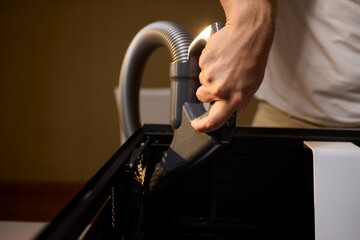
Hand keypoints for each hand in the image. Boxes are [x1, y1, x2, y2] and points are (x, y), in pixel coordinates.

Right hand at [191, 0, 274, 131]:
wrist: (249, 33)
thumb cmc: (254, 58)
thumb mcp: (252, 86)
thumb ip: (239, 101)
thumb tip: (232, 112)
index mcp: (234, 99)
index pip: (214, 120)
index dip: (203, 126)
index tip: (197, 125)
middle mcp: (220, 90)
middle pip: (202, 97)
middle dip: (207, 90)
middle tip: (222, 78)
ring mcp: (210, 76)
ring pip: (201, 80)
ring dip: (210, 74)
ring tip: (224, 64)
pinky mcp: (203, 62)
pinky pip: (200, 66)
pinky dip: (208, 62)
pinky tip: (220, 56)